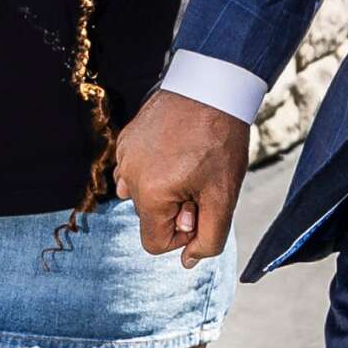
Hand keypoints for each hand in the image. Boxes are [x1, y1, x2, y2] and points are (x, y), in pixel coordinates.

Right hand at [118, 90, 250, 262]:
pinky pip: (138, 169)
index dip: (183, 234)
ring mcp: (124, 154)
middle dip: (176, 207)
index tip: (201, 207)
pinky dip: (157, 168)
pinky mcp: (127, 137)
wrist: (213, 87)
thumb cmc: (220, 142)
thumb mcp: (223, 197)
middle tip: (201, 179)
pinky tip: (178, 149)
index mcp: (148, 195)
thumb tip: (187, 261)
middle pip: (151, 216)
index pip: (155, 244)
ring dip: (167, 188)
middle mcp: (127, 176)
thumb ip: (208, 238)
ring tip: (190, 162)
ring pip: (143, 193)